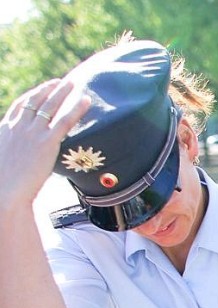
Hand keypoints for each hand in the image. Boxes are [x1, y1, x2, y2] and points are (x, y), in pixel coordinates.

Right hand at [0, 79, 89, 208]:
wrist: (3, 192)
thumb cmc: (2, 185)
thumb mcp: (3, 161)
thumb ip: (12, 154)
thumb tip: (19, 159)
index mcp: (5, 129)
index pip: (20, 106)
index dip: (33, 95)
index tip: (43, 89)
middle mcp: (18, 127)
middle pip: (36, 101)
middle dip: (50, 89)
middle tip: (62, 82)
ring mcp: (32, 133)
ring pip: (50, 106)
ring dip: (63, 92)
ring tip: (74, 83)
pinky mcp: (46, 143)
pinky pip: (65, 121)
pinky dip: (76, 109)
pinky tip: (86, 101)